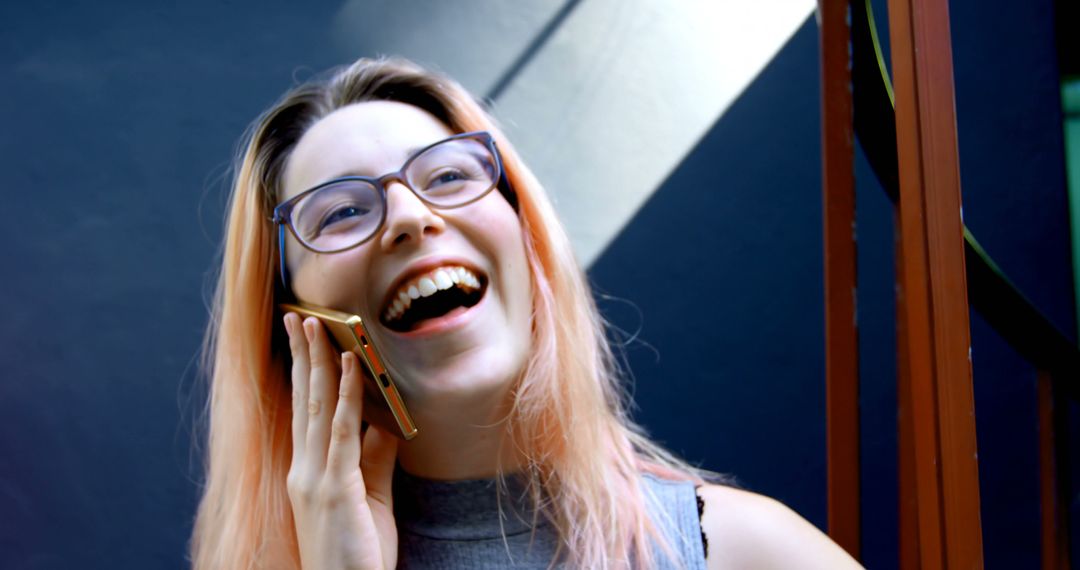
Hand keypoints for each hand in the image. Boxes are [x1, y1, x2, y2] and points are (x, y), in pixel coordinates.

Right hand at [284, 313, 399, 569]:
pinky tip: (351, 364)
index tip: (303, 339)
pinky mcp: (334, 488)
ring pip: (318, 407)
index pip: (305, 412)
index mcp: (307, 473)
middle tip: (299, 315)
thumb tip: (382, 424)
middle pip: (305, 401)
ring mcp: (315, 478)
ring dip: (319, 361)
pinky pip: (342, 431)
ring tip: (317, 324)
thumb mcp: (368, 500)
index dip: (304, 373)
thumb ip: (372, 461)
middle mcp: (303, 470)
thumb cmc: (356, 556)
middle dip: (302, 355)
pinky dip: (348, 394)